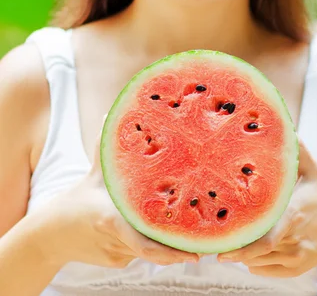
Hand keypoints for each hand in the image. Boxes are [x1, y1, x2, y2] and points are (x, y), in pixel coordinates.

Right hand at [38, 117, 200, 268]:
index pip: (145, 243)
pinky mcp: (119, 263)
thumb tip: (110, 115)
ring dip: (168, 241)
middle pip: (156, 245)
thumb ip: (106, 147)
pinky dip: (153, 242)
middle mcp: (118, 241)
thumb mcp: (94, 173)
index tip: (195, 255)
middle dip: (179, 246)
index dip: (171, 251)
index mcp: (112, 220)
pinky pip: (142, 251)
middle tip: (205, 244)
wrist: (50, 236)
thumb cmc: (78, 200)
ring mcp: (119, 255)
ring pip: (150, 248)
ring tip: (196, 236)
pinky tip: (167, 235)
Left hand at [217, 137, 316, 276]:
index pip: (269, 236)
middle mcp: (296, 239)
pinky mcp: (294, 270)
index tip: (223, 246)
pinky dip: (254, 264)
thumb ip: (300, 153)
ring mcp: (296, 257)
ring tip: (231, 244)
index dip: (246, 245)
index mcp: (296, 214)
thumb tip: (289, 128)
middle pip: (260, 250)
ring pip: (259, 261)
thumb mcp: (315, 174)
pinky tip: (249, 253)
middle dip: (238, 250)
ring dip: (244, 255)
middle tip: (217, 250)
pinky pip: (264, 270)